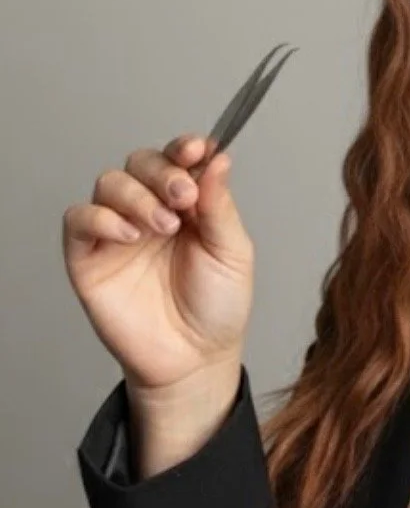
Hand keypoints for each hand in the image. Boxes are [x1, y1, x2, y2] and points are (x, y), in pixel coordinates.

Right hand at [62, 133, 254, 393]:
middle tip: (183, 195)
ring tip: (164, 225)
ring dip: (137, 195)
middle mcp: (150, 210)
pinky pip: (79, 220)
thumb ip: (220, 206)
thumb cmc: (216, 307)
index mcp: (187, 203)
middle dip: (162, 171)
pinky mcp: (88, 257)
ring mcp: (117, 231)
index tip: (196, 149)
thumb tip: (217, 158)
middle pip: (140, 162)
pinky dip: (100, 217)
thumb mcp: (232, 252)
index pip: (178, 158)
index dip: (184, 147)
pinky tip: (129, 234)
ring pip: (110, 183)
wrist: (194, 360)